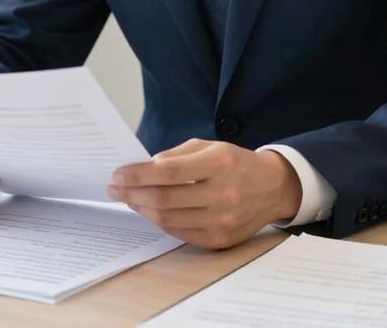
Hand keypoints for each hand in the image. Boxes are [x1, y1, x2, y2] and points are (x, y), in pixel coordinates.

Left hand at [107, 138, 300, 248]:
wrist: (272, 188)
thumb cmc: (235, 162)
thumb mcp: (209, 146)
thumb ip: (176, 156)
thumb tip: (144, 168)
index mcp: (218, 163)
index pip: (168, 172)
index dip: (138, 175)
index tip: (118, 174)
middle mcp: (221, 194)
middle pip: (164, 199)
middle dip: (132, 193)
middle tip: (115, 188)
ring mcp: (221, 220)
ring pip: (168, 219)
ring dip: (142, 209)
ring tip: (128, 199)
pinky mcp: (220, 239)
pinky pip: (180, 232)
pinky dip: (160, 222)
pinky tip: (149, 211)